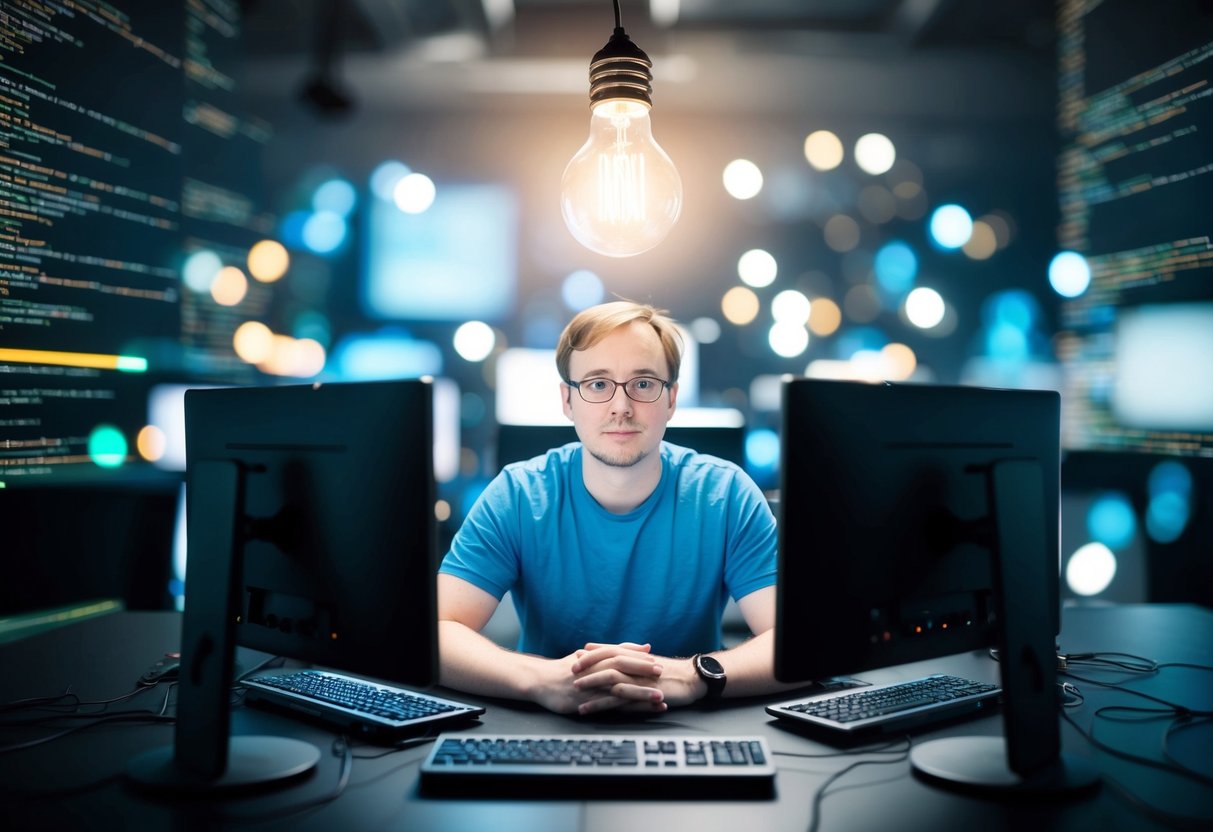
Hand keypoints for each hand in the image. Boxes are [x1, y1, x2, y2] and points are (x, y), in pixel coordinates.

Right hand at [525, 643, 664, 715]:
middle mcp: (593, 669)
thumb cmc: (564, 669)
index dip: (638, 658)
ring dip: (641, 693)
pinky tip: (640, 712)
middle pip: (622, 668)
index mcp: (594, 658)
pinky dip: (627, 708)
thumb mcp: (586, 656)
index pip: (620, 654)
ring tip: (659, 697)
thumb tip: (637, 646)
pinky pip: (610, 705)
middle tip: (662, 674)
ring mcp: (590, 686)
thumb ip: (609, 650)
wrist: (539, 681)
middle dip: (643, 671)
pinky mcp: (586, 701)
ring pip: (619, 687)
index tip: (656, 661)